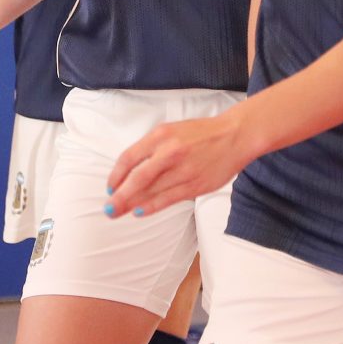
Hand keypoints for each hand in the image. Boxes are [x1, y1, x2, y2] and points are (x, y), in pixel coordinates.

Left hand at [106, 110, 256, 217]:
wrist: (234, 136)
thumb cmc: (200, 134)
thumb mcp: (171, 131)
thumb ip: (151, 148)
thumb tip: (129, 171)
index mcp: (160, 135)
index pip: (129, 158)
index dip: (116, 175)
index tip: (110, 187)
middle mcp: (170, 152)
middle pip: (137, 178)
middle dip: (119, 196)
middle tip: (108, 208)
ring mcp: (183, 170)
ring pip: (151, 191)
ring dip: (132, 204)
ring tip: (119, 212)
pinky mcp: (195, 184)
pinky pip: (168, 199)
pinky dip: (151, 207)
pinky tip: (139, 212)